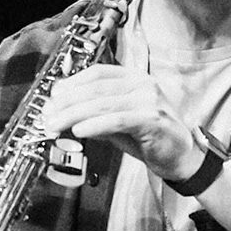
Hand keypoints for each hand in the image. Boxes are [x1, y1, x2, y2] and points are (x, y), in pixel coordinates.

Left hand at [38, 65, 203, 181]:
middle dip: (66, 102)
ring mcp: (149, 101)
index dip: (72, 83)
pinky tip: (79, 131)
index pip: (98, 73)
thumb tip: (65, 115)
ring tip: (56, 126)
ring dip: (73, 115)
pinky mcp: (152, 119)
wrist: (182, 157)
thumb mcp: (119, 123)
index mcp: (135, 79)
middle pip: (95, 88)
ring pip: (102, 103)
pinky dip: (95, 125)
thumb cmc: (151, 139)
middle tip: (48, 115)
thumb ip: (96, 115)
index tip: (53, 97)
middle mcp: (143, 85)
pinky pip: (117, 120)